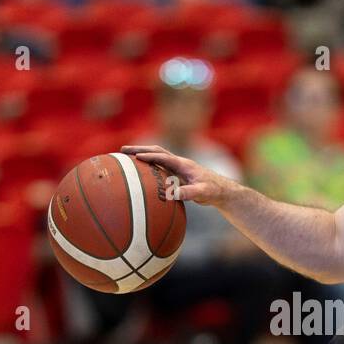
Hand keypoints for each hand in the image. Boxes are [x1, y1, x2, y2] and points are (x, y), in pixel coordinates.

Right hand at [120, 145, 242, 209]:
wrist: (221, 190)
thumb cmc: (213, 190)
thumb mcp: (202, 192)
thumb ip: (188, 192)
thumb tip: (172, 194)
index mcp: (183, 164)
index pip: (163, 157)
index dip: (149, 157)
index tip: (135, 157)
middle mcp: (179, 163)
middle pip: (156, 152)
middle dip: (140, 149)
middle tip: (122, 150)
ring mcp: (177, 168)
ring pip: (157, 158)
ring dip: (142, 156)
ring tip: (126, 158)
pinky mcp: (177, 175)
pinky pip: (159, 168)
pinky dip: (148, 167)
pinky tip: (139, 173)